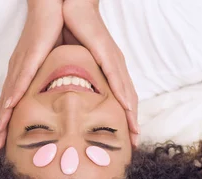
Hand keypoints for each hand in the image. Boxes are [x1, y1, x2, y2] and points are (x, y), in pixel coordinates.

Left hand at [0, 1, 63, 149]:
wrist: (56, 7)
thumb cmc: (57, 33)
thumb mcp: (57, 64)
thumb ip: (57, 81)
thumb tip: (65, 97)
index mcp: (25, 74)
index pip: (14, 104)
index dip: (10, 124)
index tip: (6, 143)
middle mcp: (19, 71)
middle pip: (7, 104)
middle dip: (2, 127)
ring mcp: (23, 63)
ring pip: (9, 95)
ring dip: (4, 116)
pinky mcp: (30, 56)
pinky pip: (20, 78)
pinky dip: (14, 94)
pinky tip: (10, 107)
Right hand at [62, 0, 139, 145]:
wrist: (70, 6)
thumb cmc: (70, 33)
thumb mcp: (71, 65)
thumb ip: (73, 81)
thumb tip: (66, 99)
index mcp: (106, 70)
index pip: (119, 99)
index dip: (124, 119)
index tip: (127, 139)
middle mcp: (114, 65)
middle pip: (128, 99)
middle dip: (132, 122)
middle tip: (134, 142)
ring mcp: (112, 58)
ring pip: (127, 92)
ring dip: (131, 113)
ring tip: (134, 132)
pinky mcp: (106, 51)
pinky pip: (117, 76)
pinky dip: (123, 94)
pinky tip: (127, 107)